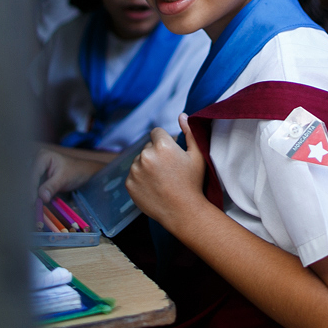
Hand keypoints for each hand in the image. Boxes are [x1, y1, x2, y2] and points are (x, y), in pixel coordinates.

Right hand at [33, 147, 104, 202]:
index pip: (32, 175)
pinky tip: (34, 203)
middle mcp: (35, 160)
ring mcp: (35, 168)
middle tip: (30, 206)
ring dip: (30, 195)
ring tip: (32, 207)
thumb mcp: (64, 178)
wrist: (83, 172)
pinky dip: (33, 195)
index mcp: (42, 156)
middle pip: (27, 179)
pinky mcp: (37, 176)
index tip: (32, 203)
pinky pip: (33, 186)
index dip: (31, 189)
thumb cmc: (75, 171)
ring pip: (28, 183)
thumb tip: (42, 197)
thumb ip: (52, 186)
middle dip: (28, 192)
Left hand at [125, 114, 207, 230]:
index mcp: (162, 146)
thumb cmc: (193, 183)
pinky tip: (154, 187)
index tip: (171, 155)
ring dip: (147, 166)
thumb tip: (181, 115)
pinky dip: (140, 179)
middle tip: (168, 170)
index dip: (165, 142)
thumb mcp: (197, 155)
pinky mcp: (129, 184)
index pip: (156, 132)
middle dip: (155, 153)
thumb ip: (190, 132)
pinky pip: (133, 175)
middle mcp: (146, 155)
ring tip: (161, 180)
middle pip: (148, 146)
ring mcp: (135, 170)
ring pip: (139, 160)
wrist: (183, 212)